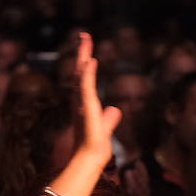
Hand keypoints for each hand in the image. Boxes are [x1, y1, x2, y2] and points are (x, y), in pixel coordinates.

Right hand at [70, 32, 121, 165]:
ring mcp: (82, 103)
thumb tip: (115, 110)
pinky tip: (91, 60)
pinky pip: (86, 87)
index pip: (84, 79)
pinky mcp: (86, 108)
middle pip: (80, 72)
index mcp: (84, 103)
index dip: (85, 64)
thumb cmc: (95, 148)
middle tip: (84, 35)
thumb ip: (109, 118)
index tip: (89, 50)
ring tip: (86, 39)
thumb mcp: (105, 127)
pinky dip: (88, 73)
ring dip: (84, 56)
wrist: (89, 159)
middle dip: (83, 52)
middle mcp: (80, 100)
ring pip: (81, 75)